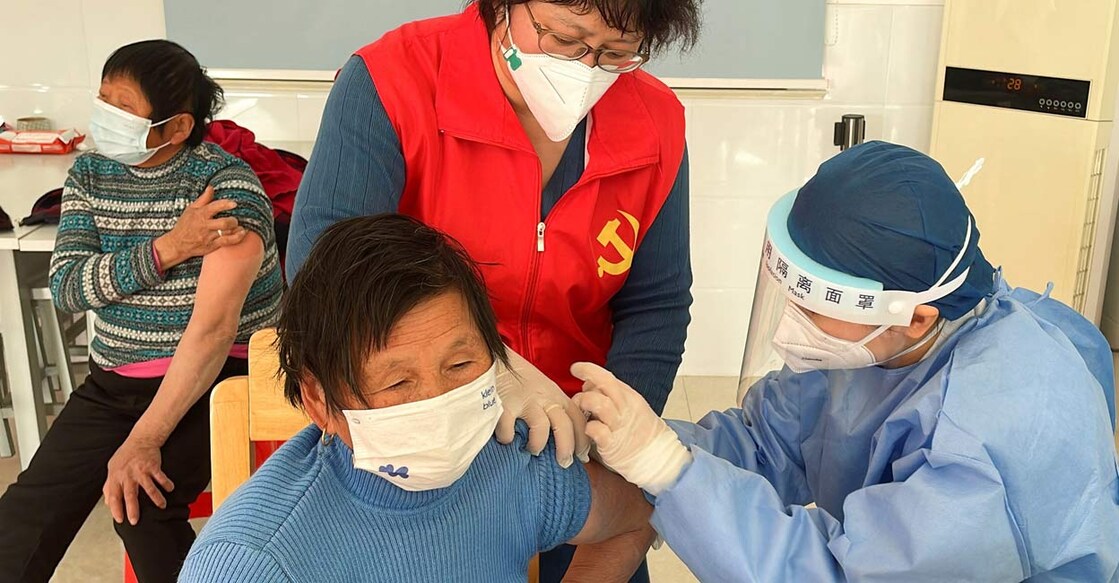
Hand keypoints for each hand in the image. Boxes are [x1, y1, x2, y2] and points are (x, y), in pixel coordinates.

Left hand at [103, 435, 173, 525]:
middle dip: (133, 509)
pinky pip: (161, 477)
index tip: (120, 519)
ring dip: (156, 498)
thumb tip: (107, 501)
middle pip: (130, 495)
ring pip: (149, 488)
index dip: (116, 509)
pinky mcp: (153, 466)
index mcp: (116, 477)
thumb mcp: (112, 468)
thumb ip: (109, 486)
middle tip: (135, 521)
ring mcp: (141, 471)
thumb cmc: (126, 454)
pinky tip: (170, 489)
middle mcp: (128, 475)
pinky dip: (167, 484)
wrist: (141, 439)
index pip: (114, 496)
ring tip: (162, 506)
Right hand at [154, 185, 246, 268]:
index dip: (226, 204)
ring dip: (237, 229)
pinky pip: (227, 242)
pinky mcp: (212, 246)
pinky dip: (237, 238)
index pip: (214, 207)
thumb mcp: (191, 209)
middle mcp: (205, 226)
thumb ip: (203, 199)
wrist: (177, 244)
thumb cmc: (185, 225)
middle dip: (233, 220)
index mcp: (200, 214)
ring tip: (241, 227)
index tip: (234, 204)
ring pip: (227, 232)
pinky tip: (241, 233)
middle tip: (234, 219)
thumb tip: (211, 187)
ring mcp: (209, 237)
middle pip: (224, 223)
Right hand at [494, 347, 590, 467]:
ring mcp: (524, 400)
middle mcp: (544, 397)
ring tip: (532, 451)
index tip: (582, 456)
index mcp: (555, 395)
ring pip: (542, 428)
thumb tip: (562, 438)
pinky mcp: (504, 404)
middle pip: (564, 425)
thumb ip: (552, 407)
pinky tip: (506, 439)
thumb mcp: (542, 389)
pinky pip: (509, 428)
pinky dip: (507, 437)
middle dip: (566, 448)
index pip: (577, 418)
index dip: (583, 438)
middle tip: (563, 463)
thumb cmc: (519, 378)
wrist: (493, 357)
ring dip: (538, 444)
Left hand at [570, 362, 690, 495]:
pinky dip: (589, 428)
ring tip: (581, 410)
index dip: (589, 370)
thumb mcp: (629, 407)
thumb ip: (610, 395)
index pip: (607, 377)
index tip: (575, 369)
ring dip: (585, 402)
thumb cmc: (639, 432)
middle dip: (587, 378)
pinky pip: (598, 431)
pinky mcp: (612, 445)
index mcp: (628, 397)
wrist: (658, 457)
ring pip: (600, 404)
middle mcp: (624, 408)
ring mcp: (619, 426)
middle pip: (606, 384)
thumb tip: (587, 383)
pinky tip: (588, 430)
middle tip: (576, 386)